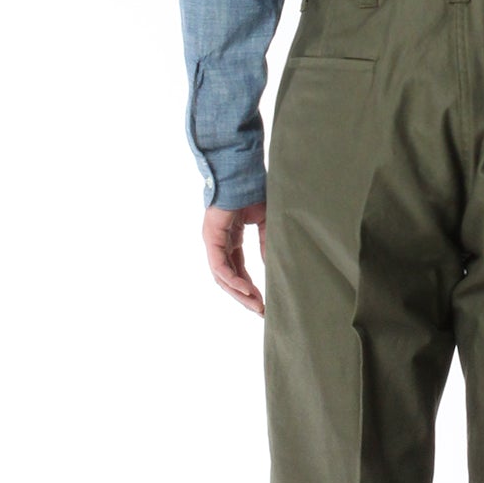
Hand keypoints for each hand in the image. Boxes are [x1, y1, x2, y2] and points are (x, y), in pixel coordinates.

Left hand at [204, 200, 267, 315]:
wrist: (242, 170)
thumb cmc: (254, 190)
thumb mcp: (265, 223)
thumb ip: (266, 244)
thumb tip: (273, 266)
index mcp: (231, 239)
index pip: (238, 270)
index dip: (250, 288)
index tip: (265, 303)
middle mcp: (220, 243)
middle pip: (229, 279)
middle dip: (245, 297)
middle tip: (261, 312)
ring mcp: (214, 241)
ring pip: (223, 277)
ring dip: (239, 294)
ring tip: (256, 306)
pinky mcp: (211, 237)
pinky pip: (220, 266)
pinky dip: (233, 280)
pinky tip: (247, 291)